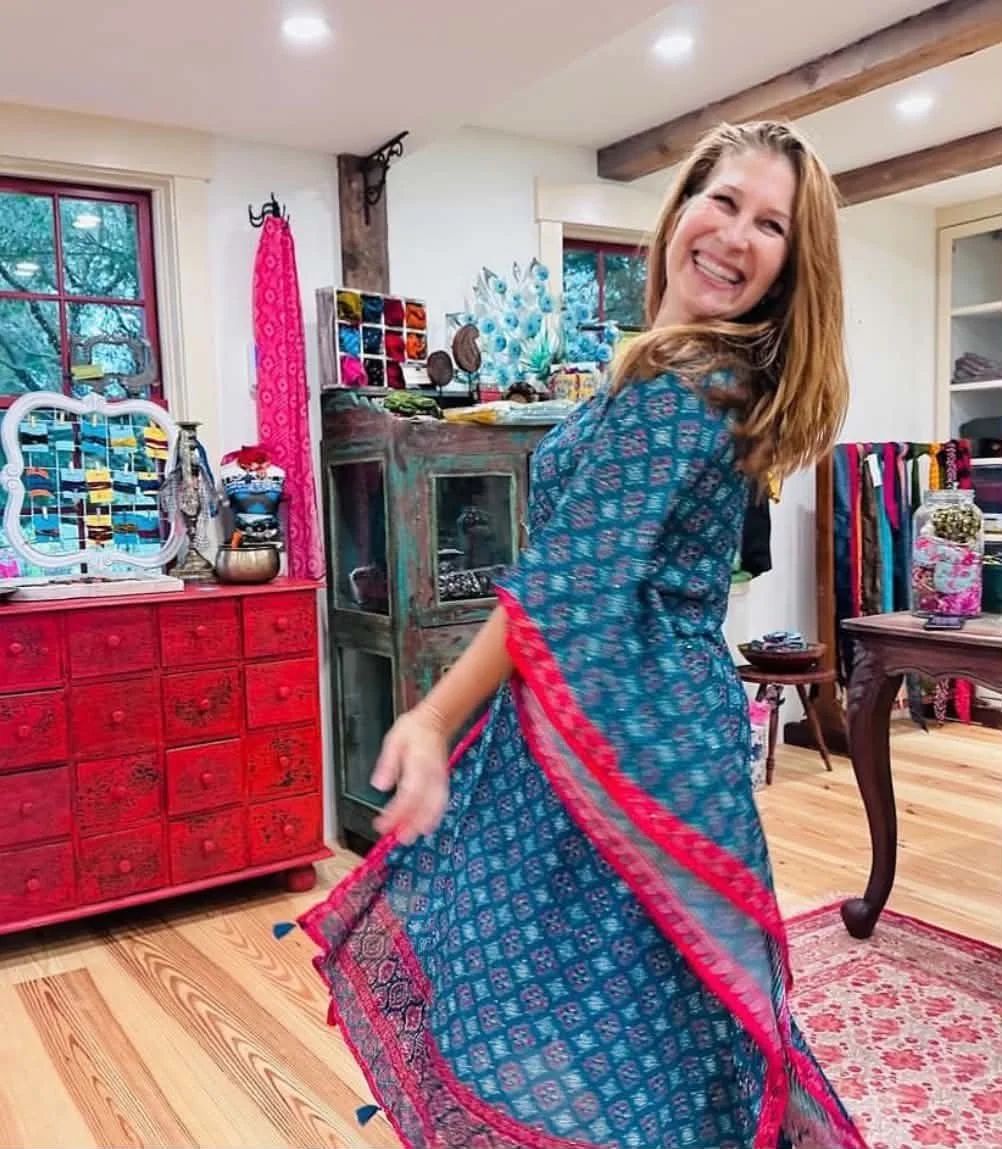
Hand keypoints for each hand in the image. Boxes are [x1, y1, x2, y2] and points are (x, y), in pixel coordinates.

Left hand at [370, 707, 450, 844]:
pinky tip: (425, 826)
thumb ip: (387, 764)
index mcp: (419, 762)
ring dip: (423, 823)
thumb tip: (379, 785)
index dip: (396, 812)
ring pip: (436, 806)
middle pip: (425, 804)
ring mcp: (440, 778)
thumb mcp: (393, 741)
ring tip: (410, 837)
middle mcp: (433, 773)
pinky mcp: (443, 781)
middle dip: (412, 824)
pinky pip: (441, 802)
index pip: (408, 793)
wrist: (434, 721)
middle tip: (398, 837)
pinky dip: (434, 816)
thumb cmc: (414, 730)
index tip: (383, 823)